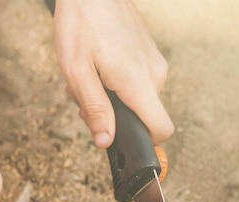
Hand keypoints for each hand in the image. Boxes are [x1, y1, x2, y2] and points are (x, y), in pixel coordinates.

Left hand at [52, 0, 173, 146]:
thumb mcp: (77, 72)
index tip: (124, 139)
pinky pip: (139, 79)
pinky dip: (119, 81)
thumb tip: (106, 142)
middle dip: (115, 115)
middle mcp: (155, 74)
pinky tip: (100, 63)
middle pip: (143, 115)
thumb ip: (95, 110)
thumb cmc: (81, 23)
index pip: (162, 129)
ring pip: (139, 97)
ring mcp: (155, 62)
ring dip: (113, 96)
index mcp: (138, 83)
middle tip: (84, 97)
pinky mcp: (151, 52)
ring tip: (90, 74)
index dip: (146, 142)